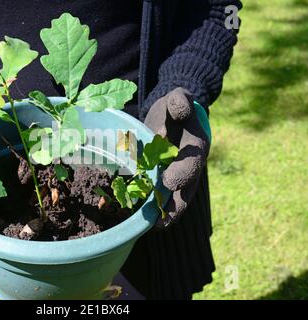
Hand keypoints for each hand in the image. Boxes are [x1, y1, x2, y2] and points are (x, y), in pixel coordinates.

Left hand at [144, 87, 210, 227]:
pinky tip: (147, 221)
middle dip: (175, 204)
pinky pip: (168, 197)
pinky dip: (159, 209)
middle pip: (188, 189)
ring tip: (155, 228)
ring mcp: (181, 174)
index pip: (191, 163)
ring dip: (168, 214)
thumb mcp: (176, 99)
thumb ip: (180, 101)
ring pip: (179, 199)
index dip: (181, 173)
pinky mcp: (169, 179)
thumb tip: (182, 108)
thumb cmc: (174, 107)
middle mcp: (192, 165)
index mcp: (196, 147)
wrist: (173, 115)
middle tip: (162, 220)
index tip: (168, 182)